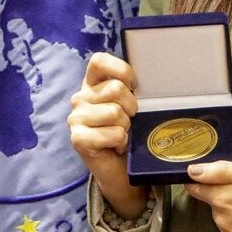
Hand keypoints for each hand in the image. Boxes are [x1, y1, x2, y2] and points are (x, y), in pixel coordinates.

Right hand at [68, 52, 148, 218]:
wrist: (120, 170)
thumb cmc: (129, 133)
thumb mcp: (131, 106)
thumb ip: (132, 90)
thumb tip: (156, 79)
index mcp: (91, 84)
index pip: (99, 61)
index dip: (120, 70)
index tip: (134, 86)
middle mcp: (79, 98)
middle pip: (115, 89)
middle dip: (131, 107)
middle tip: (128, 122)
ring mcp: (76, 119)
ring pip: (115, 112)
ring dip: (126, 127)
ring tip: (122, 135)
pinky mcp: (78, 139)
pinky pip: (113, 133)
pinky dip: (121, 142)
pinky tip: (115, 147)